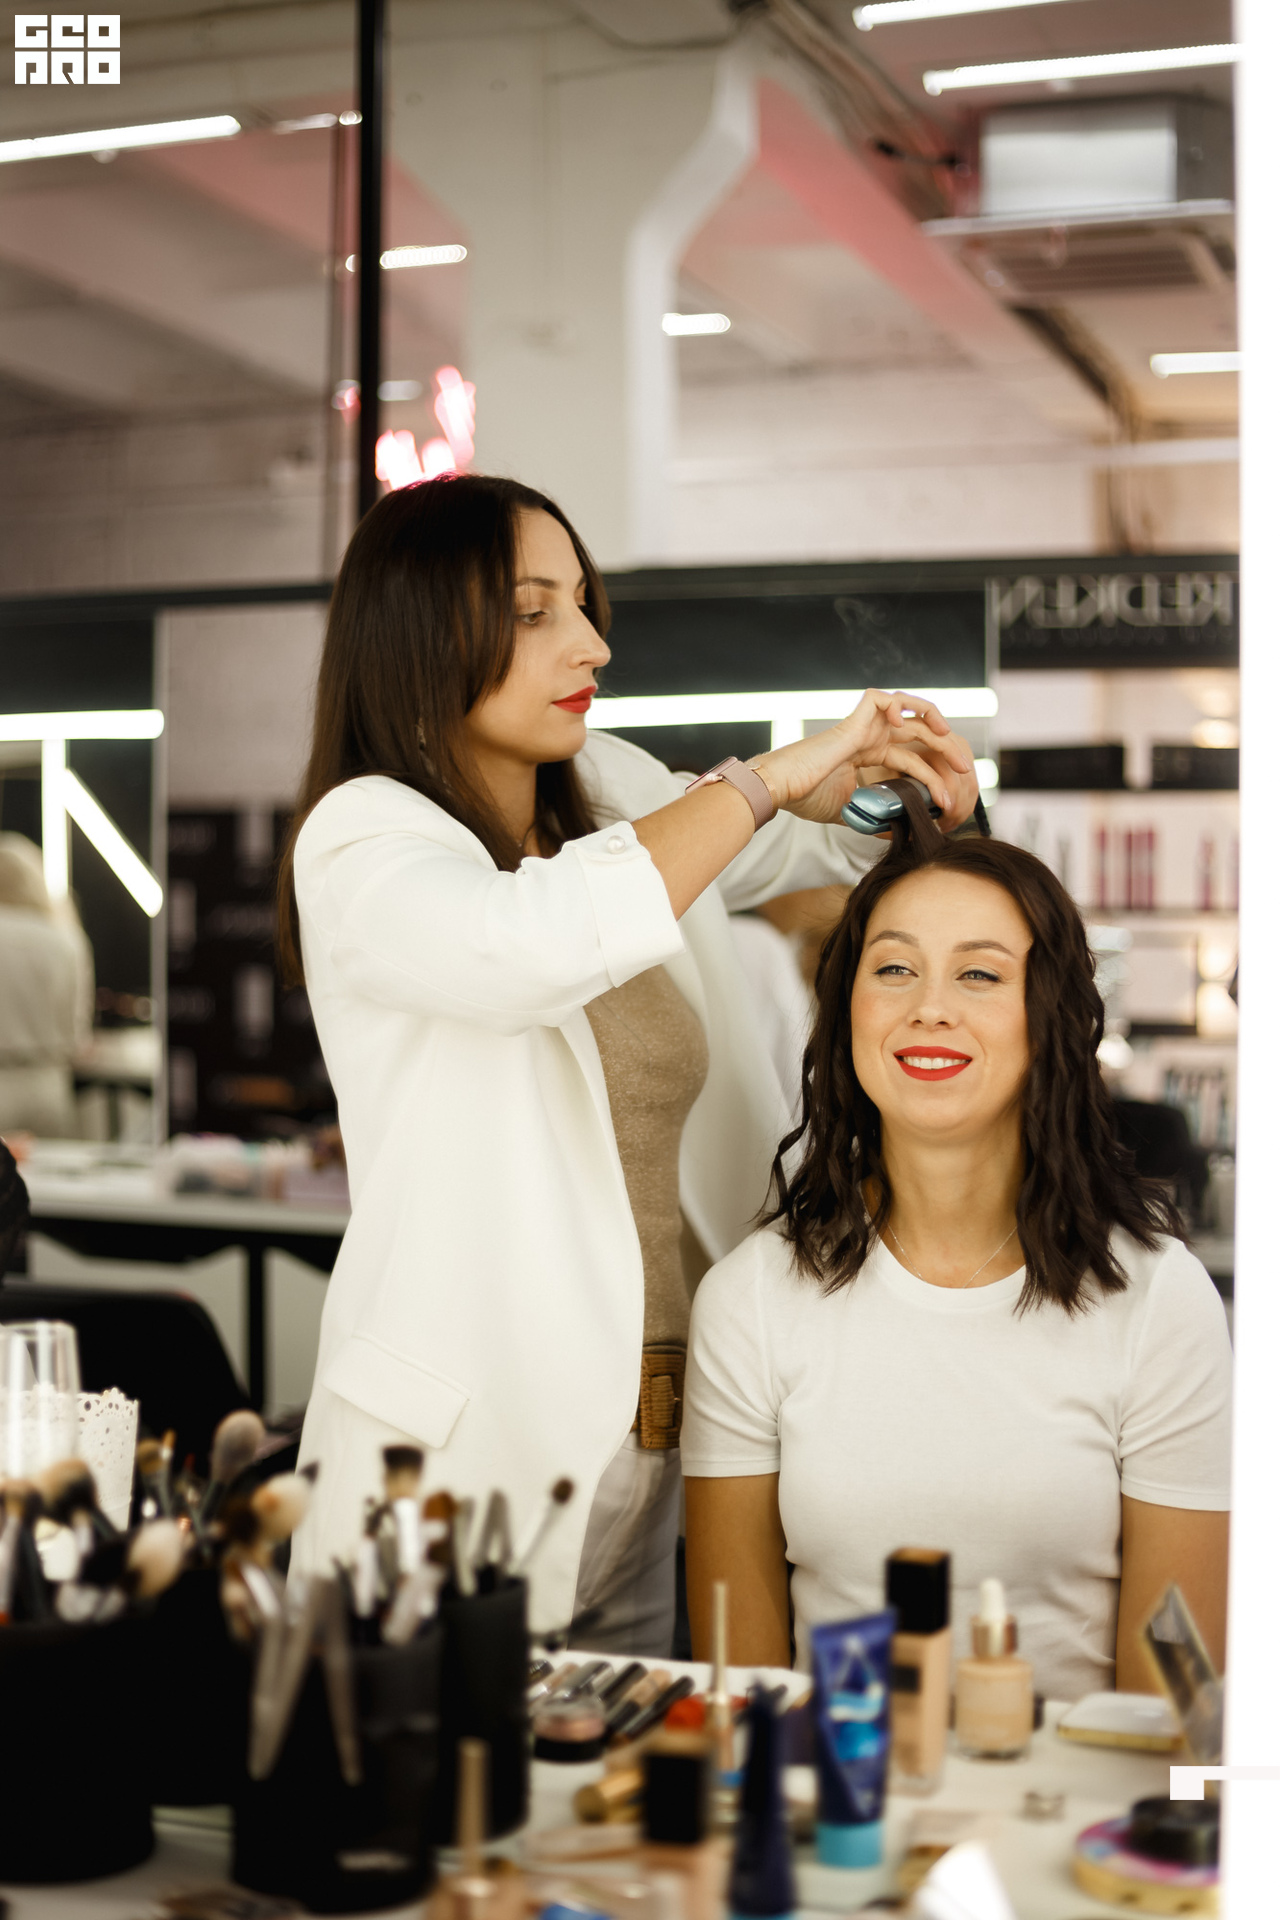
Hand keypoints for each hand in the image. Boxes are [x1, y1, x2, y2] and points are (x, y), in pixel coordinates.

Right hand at [753, 691, 976, 832]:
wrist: (782, 788)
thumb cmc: (806, 797)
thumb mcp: (849, 810)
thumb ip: (871, 813)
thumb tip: (892, 830)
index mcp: (868, 755)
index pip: (911, 759)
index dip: (933, 777)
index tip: (949, 802)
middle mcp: (869, 737)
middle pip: (920, 734)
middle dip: (947, 750)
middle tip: (966, 770)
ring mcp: (863, 725)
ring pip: (909, 709)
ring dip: (935, 721)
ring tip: (950, 740)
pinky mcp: (854, 718)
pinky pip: (883, 699)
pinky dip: (899, 707)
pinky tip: (903, 726)